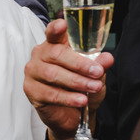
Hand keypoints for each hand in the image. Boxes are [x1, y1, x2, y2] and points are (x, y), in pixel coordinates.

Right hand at [23, 19, 112, 139]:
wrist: (71, 114)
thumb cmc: (79, 88)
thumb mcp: (94, 75)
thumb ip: (99, 65)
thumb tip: (108, 58)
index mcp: (54, 45)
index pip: (52, 33)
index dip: (55, 29)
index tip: (62, 25)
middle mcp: (40, 56)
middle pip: (56, 54)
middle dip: (79, 64)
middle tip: (97, 72)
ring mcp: (33, 73)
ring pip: (53, 74)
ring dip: (77, 81)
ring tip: (94, 87)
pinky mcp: (31, 91)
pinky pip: (50, 93)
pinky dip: (68, 97)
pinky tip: (81, 100)